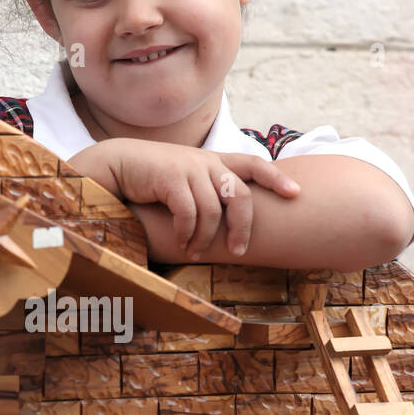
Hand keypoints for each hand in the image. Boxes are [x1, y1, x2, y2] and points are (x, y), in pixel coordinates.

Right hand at [73, 140, 299, 258]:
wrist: (118, 164)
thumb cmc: (154, 179)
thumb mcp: (187, 179)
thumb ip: (210, 189)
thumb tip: (232, 217)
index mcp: (215, 161)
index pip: (254, 164)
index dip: (276, 178)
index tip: (296, 193)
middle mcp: (207, 162)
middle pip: (241, 196)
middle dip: (242, 228)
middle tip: (237, 251)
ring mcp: (189, 168)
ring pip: (213, 210)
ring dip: (205, 238)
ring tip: (196, 252)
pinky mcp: (170, 177)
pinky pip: (189, 212)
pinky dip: (187, 233)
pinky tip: (182, 244)